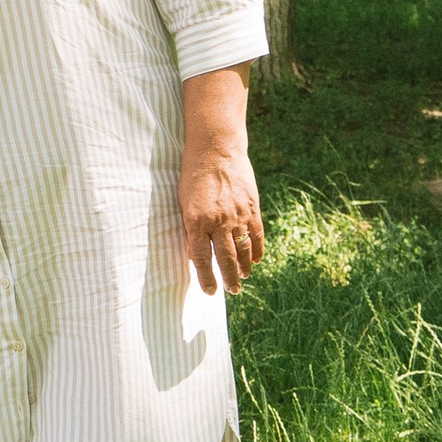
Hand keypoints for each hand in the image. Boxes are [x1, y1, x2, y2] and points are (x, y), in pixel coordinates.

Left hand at [180, 135, 265, 294]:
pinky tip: (255, 260)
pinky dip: (257, 250)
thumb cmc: (193, 175)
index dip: (206, 278)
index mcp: (197, 221)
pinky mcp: (252, 208)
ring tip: (243, 278)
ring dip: (244, 267)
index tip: (210, 292)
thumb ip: (191, 228)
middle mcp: (218, 222)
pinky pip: (257, 235)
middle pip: (226, 259)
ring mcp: (238, 216)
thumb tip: (194, 254)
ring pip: (243, 250)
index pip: (202, 258)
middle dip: (229, 279)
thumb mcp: (184, 203)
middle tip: (232, 291)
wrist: (216, 149)